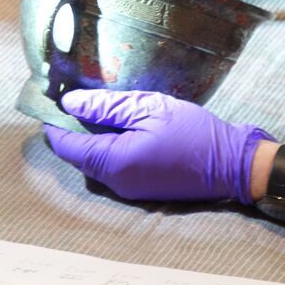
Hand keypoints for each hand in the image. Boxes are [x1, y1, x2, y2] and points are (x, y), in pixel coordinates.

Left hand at [45, 90, 272, 203]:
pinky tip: (115, 124)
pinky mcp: (140, 187)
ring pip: (92, 159)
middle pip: (76, 153)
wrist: (235, 165)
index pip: (64, 144)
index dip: (53, 120)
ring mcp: (127, 188)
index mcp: (113, 162)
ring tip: (94, 105)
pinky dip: (105, 145)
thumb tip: (68, 104)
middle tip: (72, 96)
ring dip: (88, 135)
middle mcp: (114, 182)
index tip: (50, 95)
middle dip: (69, 126)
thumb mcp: (149, 109)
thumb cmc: (194, 133)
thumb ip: (105, 107)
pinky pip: (110, 165)